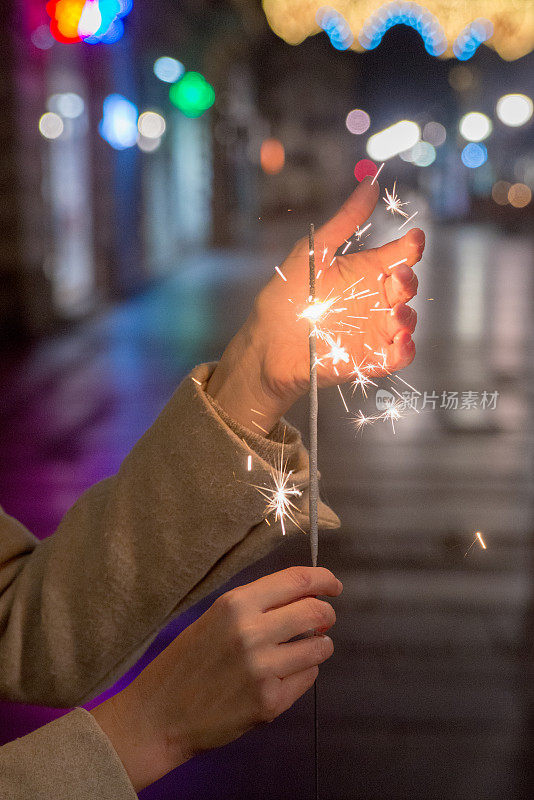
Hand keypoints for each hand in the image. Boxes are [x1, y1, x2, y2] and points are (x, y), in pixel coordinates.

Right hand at [90, 567, 341, 790]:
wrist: (159, 714)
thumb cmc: (187, 662)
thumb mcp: (215, 618)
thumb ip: (257, 606)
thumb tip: (305, 597)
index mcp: (236, 603)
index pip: (297, 581)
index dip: (324, 580)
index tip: (333, 585)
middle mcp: (252, 632)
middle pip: (316, 612)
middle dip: (326, 614)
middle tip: (323, 620)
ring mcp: (263, 669)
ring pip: (319, 647)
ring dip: (318, 645)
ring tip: (302, 649)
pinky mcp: (270, 702)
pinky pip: (307, 678)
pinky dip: (302, 673)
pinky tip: (281, 675)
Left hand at [207, 177, 424, 432]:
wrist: (266, 345)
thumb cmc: (285, 297)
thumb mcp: (314, 253)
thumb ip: (345, 221)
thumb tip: (371, 182)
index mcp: (365, 271)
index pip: (399, 255)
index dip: (411, 246)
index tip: (414, 239)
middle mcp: (374, 300)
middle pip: (406, 286)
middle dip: (408, 280)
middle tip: (397, 276)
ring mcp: (374, 330)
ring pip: (406, 320)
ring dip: (407, 315)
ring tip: (397, 311)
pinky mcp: (370, 359)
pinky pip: (398, 355)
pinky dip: (405, 349)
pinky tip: (400, 341)